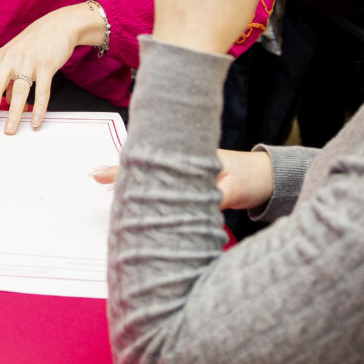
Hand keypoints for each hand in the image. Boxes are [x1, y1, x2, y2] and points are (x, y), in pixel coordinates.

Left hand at [0, 3, 100, 133]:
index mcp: (2, 55)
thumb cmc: (36, 42)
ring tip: (10, 129)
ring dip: (14, 113)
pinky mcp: (47, 65)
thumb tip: (5, 101)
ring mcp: (29, 61)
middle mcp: (12, 58)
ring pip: (19, 91)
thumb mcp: (17, 55)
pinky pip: (42, 90)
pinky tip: (36, 121)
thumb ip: (10, 77)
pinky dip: (39, 108)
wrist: (60, 24)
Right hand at [92, 148, 273, 210]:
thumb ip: (209, 198)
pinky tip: (134, 194)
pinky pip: (161, 184)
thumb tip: (185, 206)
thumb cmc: (251, 178)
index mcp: (189, 158)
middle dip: (120, 171)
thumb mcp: (233, 189)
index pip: (151, 159)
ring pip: (151, 173)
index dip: (124, 168)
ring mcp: (185, 171)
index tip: (100, 174)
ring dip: (131, 178)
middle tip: (94, 177)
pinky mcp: (190, 184)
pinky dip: (146, 187)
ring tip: (106, 183)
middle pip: (145, 164)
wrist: (269, 178)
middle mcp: (183, 162)